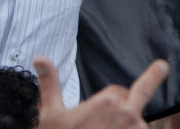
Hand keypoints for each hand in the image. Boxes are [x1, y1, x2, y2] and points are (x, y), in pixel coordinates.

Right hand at [35, 56, 169, 127]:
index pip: (119, 91)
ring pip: (138, 122)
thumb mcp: (51, 114)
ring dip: (126, 126)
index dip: (107, 101)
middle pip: (132, 102)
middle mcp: (128, 115)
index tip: (98, 111)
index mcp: (107, 102)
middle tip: (102, 124)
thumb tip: (40, 58)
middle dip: (121, 110)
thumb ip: (49, 83)